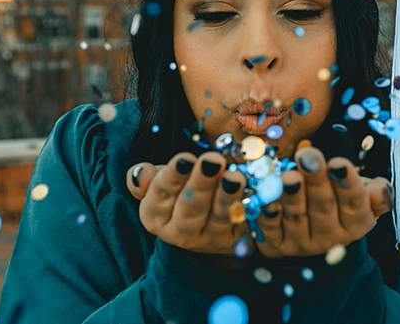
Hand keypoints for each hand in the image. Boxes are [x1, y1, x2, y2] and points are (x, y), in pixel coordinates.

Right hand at [127, 151, 247, 254]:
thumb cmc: (178, 190)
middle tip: (213, 161)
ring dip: (228, 197)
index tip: (185, 158)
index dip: (172, 177)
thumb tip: (141, 173)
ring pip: (219, 218)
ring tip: (235, 178)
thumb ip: (145, 177)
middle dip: (202, 184)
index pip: (160, 195)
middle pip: (191, 209)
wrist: (204, 221)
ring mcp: (211, 239)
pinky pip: (247, 225)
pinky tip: (259, 194)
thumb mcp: (158, 182)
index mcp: (155, 217)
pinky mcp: (237, 240)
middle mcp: (181, 233)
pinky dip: (254, 210)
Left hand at [252, 146, 391, 258]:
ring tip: (288, 176)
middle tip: (308, 157)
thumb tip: (379, 190)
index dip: (346, 183)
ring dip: (291, 196)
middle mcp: (330, 237)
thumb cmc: (340, 205)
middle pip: (323, 206)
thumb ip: (375, 194)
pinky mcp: (276, 245)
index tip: (338, 163)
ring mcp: (302, 243)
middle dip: (316, 180)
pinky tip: (264, 196)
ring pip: (296, 216)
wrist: (314, 238)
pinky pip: (270, 228)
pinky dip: (267, 212)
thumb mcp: (363, 199)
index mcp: (356, 223)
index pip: (353, 202)